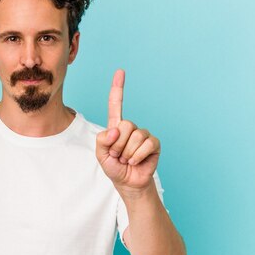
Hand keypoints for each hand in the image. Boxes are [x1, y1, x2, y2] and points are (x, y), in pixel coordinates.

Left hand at [96, 70, 160, 193]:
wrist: (128, 183)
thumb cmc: (114, 168)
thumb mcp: (101, 154)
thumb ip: (102, 140)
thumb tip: (117, 129)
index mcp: (116, 127)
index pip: (116, 105)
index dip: (118, 88)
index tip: (120, 71)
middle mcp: (130, 128)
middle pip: (125, 125)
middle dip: (118, 144)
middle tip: (117, 155)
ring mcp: (143, 135)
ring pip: (135, 136)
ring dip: (127, 153)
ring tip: (126, 160)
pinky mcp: (154, 144)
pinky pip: (146, 144)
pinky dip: (137, 156)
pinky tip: (136, 162)